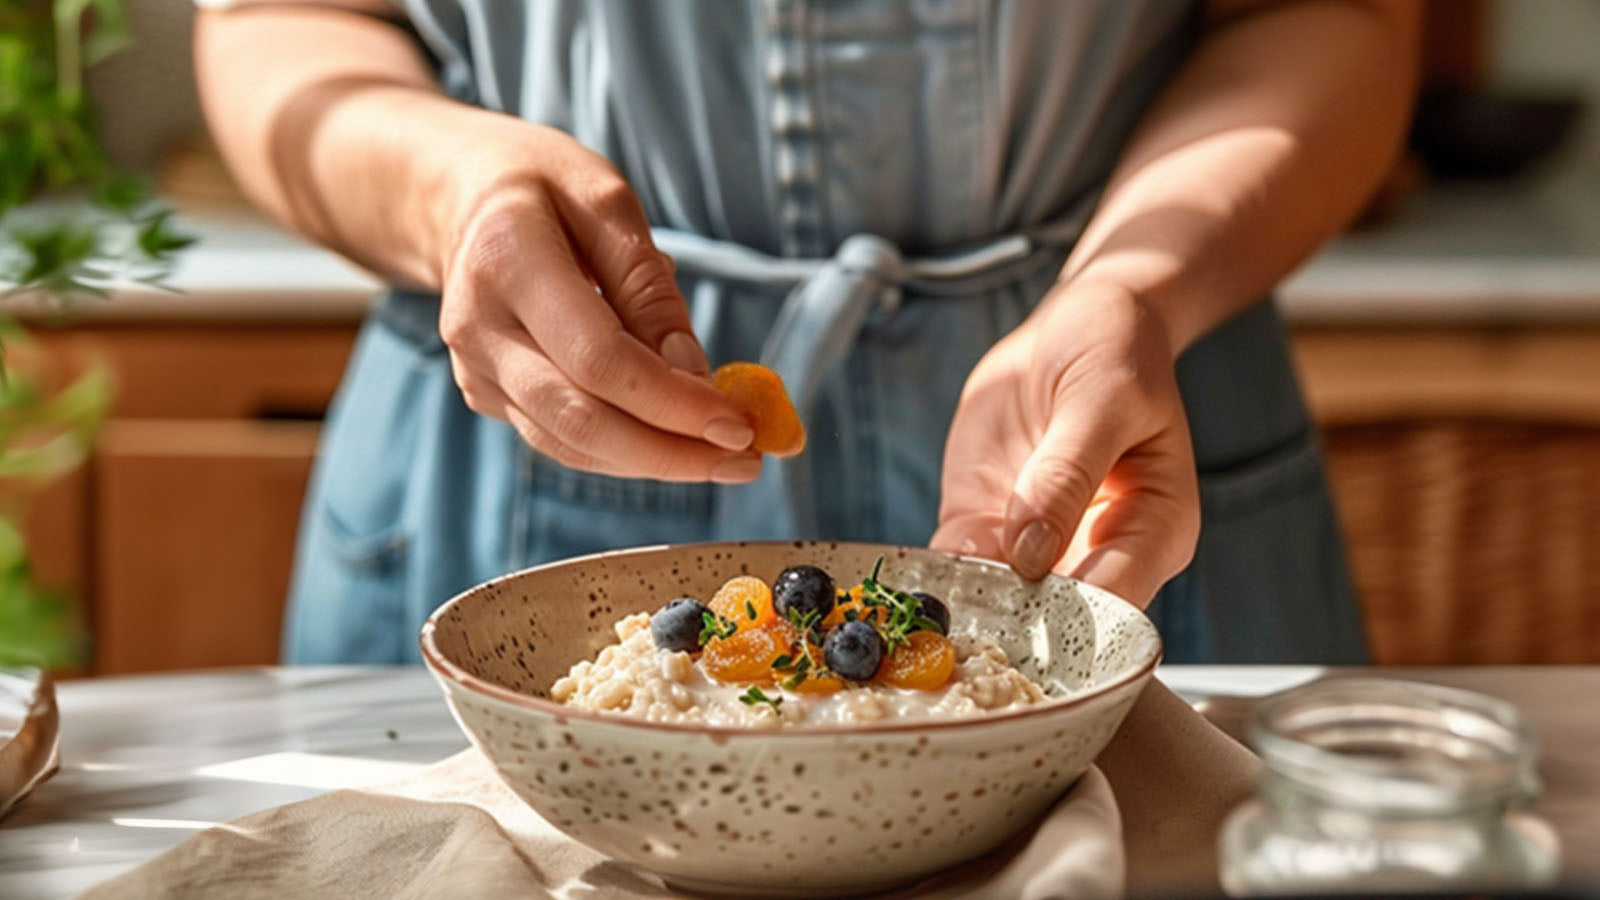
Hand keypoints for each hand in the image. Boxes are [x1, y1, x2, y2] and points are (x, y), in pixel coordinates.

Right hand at [433, 121, 760, 481]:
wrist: (460, 199)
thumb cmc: (544, 189)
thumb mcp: (608, 201)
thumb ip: (650, 289)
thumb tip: (693, 377)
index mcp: (507, 260)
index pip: (597, 359)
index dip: (671, 402)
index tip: (738, 425)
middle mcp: (479, 327)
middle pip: (580, 419)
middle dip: (670, 452)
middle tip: (748, 461)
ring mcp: (475, 369)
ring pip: (571, 443)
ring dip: (654, 461)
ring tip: (728, 459)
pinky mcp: (485, 394)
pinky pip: (562, 438)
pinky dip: (625, 449)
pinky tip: (677, 442)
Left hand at [931, 283, 1199, 605]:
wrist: (1076, 326)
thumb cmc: (1115, 353)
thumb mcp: (1102, 398)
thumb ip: (1067, 473)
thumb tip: (1030, 554)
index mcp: (1154, 532)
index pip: (1115, 604)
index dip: (1066, 623)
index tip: (1016, 622)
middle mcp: (1097, 554)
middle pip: (1055, 621)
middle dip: (1006, 631)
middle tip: (958, 635)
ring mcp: (1037, 546)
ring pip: (998, 602)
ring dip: (962, 610)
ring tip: (927, 618)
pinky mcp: (989, 526)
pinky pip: (958, 565)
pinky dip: (934, 577)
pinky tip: (912, 582)